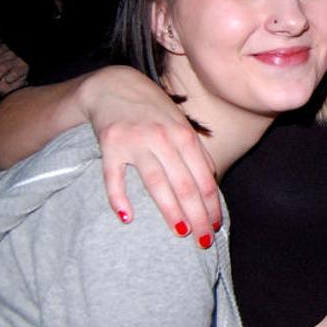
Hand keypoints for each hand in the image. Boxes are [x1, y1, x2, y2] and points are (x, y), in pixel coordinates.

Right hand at [78, 66, 220, 242]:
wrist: (114, 85)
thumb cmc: (153, 110)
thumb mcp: (180, 124)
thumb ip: (195, 152)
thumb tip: (211, 183)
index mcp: (184, 135)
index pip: (203, 178)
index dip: (212, 204)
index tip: (216, 225)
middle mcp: (163, 138)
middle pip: (184, 185)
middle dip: (197, 215)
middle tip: (203, 241)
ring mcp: (136, 141)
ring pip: (156, 183)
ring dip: (171, 212)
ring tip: (182, 233)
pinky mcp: (110, 144)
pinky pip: (114, 177)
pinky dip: (119, 198)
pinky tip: (127, 217)